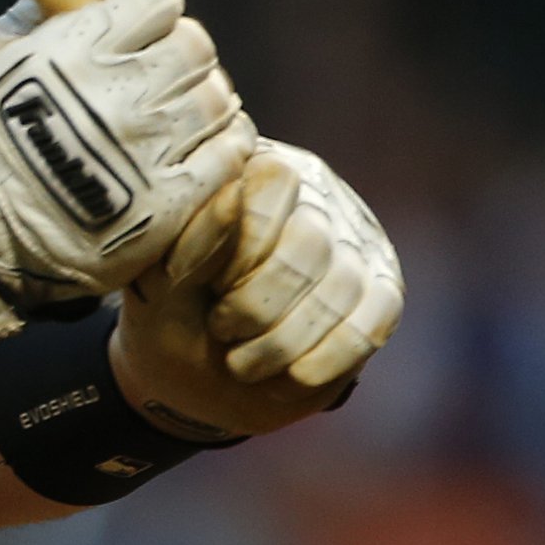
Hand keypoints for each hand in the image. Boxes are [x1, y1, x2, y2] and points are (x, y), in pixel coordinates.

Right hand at [0, 0, 254, 338]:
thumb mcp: (8, 43)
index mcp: (78, 49)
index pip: (161, 1)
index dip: (152, 15)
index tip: (133, 37)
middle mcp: (119, 94)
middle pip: (196, 45)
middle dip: (177, 58)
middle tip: (150, 82)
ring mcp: (149, 149)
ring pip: (218, 96)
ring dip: (199, 103)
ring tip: (165, 122)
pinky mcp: (172, 201)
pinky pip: (231, 150)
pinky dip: (220, 146)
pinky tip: (188, 153)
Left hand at [111, 140, 404, 439]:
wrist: (193, 371)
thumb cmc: (172, 307)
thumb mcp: (161, 271)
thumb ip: (192, 232)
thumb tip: (231, 195)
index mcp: (258, 168)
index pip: (274, 182)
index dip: (233, 238)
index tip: (181, 279)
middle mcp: (317, 193)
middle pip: (310, 240)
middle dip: (256, 303)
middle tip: (220, 331)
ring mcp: (356, 241)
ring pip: (343, 286)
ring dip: (284, 341)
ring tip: (241, 363)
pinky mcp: (383, 290)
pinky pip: (371, 324)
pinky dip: (326, 360)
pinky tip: (289, 377)